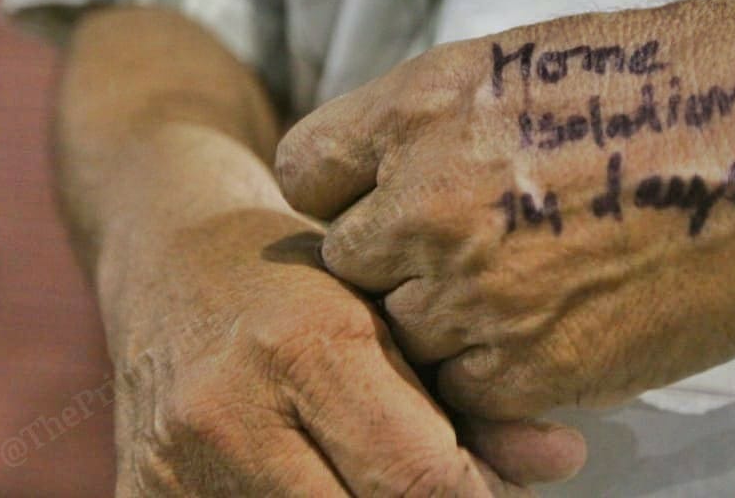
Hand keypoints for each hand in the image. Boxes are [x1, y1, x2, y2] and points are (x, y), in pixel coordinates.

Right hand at [108, 208, 586, 495]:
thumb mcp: (390, 316)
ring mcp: (173, 467)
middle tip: (457, 491)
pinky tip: (333, 487)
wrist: (173, 261)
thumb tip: (561, 462)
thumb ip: (474, 397)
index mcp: (307, 346)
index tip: (497, 496)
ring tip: (397, 483)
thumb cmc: (300, 281)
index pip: (418, 480)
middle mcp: (229, 410)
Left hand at [277, 0, 734, 418]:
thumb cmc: (681, 79)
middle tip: (468, 256)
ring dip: (447, 325)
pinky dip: (498, 375)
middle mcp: (426, 200)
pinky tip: (559, 331)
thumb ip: (445, 122)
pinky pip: (467, 391)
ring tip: (529, 292)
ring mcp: (475, 291)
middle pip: (346, 264)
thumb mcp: (533, 61)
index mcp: (420, 105)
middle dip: (395, 265)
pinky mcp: (533, 368)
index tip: (383, 203)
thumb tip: (400, 168)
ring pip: (402, 336)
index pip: (307, 170)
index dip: (344, 192)